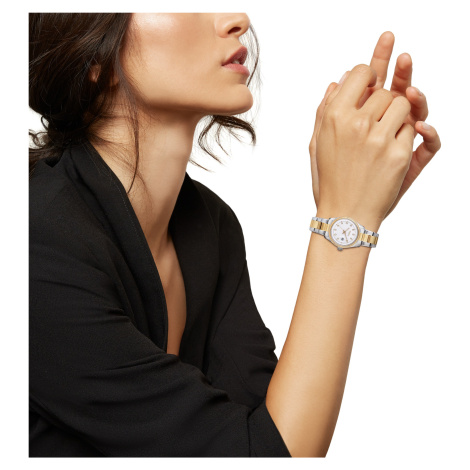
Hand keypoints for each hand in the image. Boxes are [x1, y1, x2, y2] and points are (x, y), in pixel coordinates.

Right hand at [312, 64, 413, 231]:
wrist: (345, 216)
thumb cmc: (329, 180)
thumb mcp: (316, 143)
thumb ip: (325, 109)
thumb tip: (339, 80)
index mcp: (334, 117)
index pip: (361, 72)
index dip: (369, 73)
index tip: (372, 81)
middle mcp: (356, 124)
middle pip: (385, 90)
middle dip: (383, 102)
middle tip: (374, 122)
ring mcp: (380, 139)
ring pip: (404, 105)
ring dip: (398, 117)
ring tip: (383, 136)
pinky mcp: (399, 155)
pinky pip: (413, 129)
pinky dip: (405, 137)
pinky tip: (388, 153)